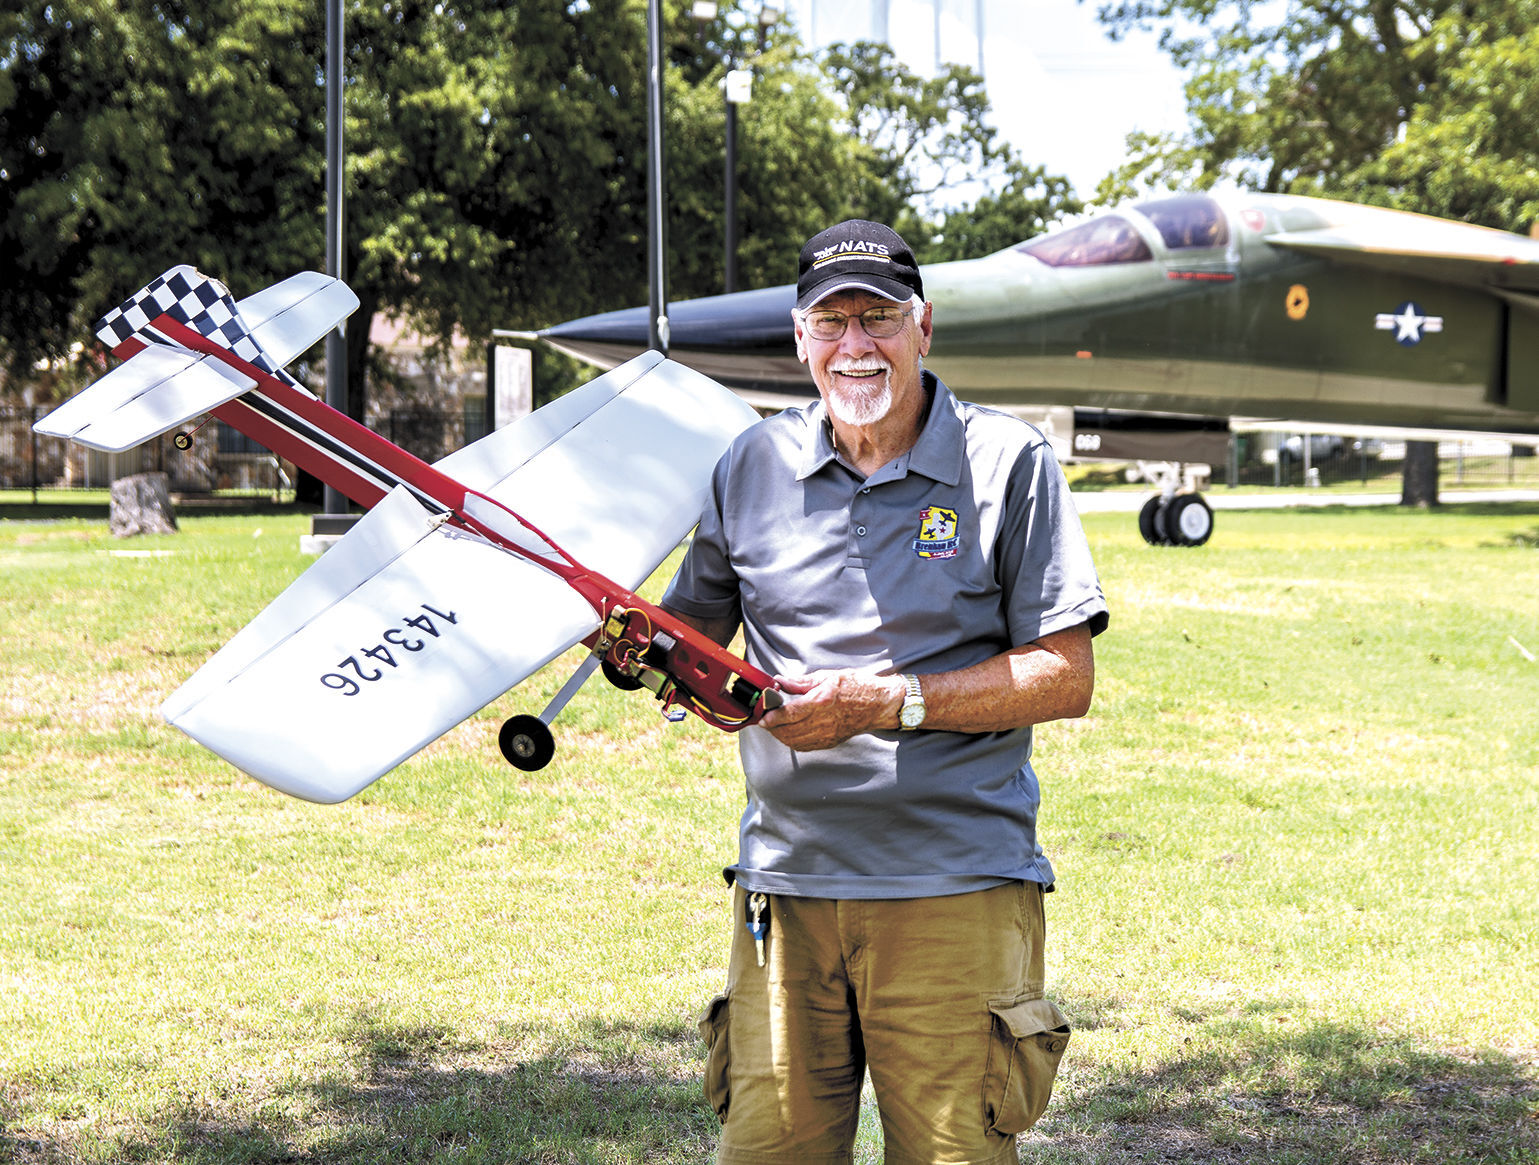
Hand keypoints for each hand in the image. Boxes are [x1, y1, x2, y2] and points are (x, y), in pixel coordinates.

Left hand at [757, 670, 905, 750]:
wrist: (878, 704)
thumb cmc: (857, 687)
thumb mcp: (827, 676)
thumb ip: (801, 682)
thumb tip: (780, 681)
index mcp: (822, 701)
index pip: (790, 714)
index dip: (772, 717)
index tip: (762, 716)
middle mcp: (823, 721)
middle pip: (788, 731)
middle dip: (772, 727)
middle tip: (764, 718)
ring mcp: (827, 734)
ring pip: (794, 741)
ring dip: (780, 735)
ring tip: (774, 725)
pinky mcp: (830, 742)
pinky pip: (805, 747)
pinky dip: (792, 742)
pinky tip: (788, 733)